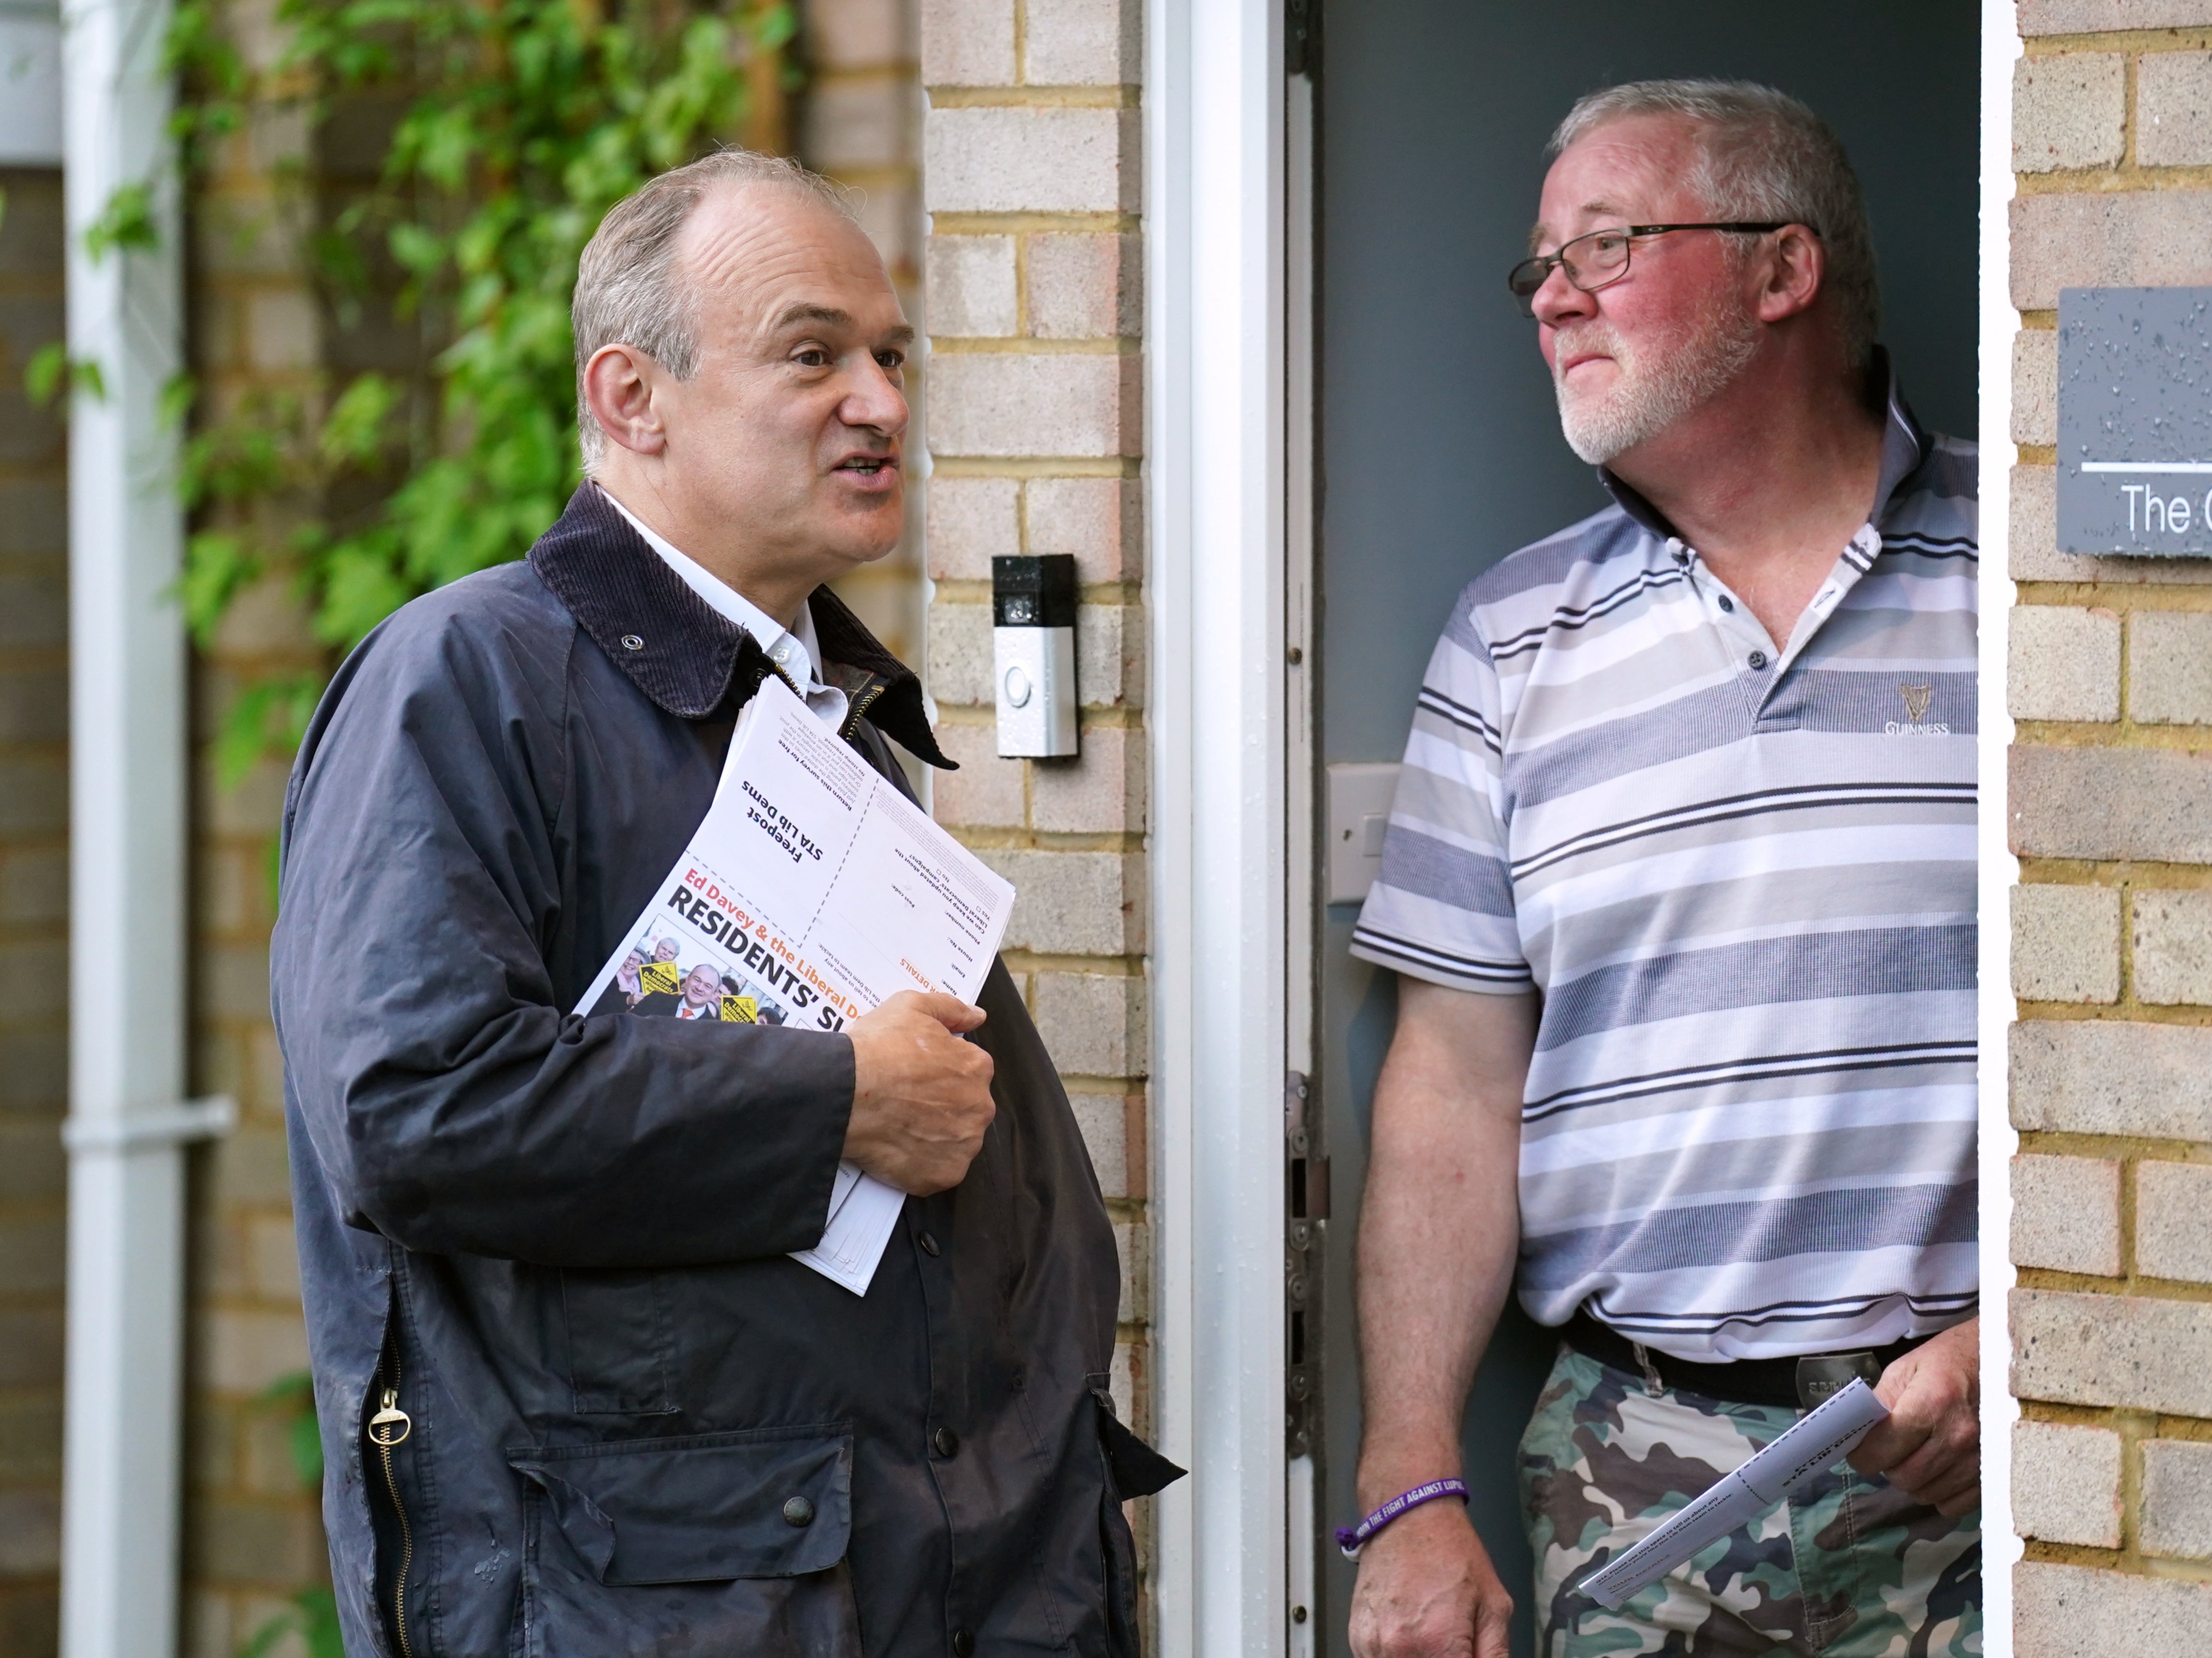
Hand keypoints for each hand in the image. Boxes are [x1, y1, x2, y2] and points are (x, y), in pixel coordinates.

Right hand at [843, 991, 994, 1194]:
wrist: (846, 1093)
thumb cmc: (877, 1048)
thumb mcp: (912, 1006)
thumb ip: (951, 1009)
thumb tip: (977, 1016)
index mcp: (977, 1067)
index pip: (968, 1071)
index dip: (939, 1072)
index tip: (915, 1075)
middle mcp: (980, 1107)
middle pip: (966, 1108)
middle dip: (941, 1106)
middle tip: (905, 1102)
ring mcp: (964, 1144)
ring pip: (955, 1141)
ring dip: (935, 1136)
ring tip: (899, 1126)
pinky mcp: (945, 1175)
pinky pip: (939, 1171)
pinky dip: (922, 1164)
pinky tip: (899, 1149)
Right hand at [1348, 1498, 1512, 1657]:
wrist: (1408, 1517)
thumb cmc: (1452, 1554)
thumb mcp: (1495, 1606)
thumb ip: (1495, 1655)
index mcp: (1437, 1643)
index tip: (1467, 1651)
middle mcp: (1398, 1649)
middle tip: (1452, 1640)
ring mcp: (1372, 1645)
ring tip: (1431, 1635)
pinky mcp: (1358, 1639)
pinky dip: (1398, 1656)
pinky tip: (1411, 1633)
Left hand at [1846, 1316, 1978, 1516]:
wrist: (1999, 1363)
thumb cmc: (1947, 1362)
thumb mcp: (1904, 1370)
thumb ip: (1880, 1403)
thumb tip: (1856, 1435)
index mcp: (1932, 1404)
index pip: (1883, 1449)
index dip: (1861, 1455)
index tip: (1857, 1451)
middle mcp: (1958, 1436)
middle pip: (1904, 1477)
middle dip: (1887, 1467)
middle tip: (1888, 1451)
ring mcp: (1979, 1459)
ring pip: (1926, 1494)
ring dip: (1912, 1480)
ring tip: (1914, 1456)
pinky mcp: (1993, 1475)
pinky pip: (1953, 1505)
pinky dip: (1938, 1493)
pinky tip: (1937, 1470)